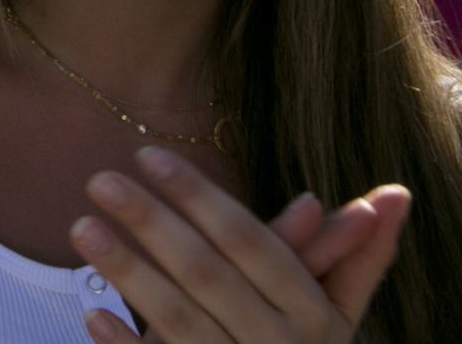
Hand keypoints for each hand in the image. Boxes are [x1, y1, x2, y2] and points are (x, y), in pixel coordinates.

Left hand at [71, 146, 409, 343]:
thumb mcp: (338, 313)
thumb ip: (358, 256)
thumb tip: (395, 193)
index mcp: (312, 318)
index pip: (254, 246)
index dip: (202, 199)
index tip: (150, 155)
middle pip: (209, 277)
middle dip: (154, 225)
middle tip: (100, 179)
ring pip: (179, 322)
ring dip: (129, 274)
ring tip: (81, 227)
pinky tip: (92, 314)